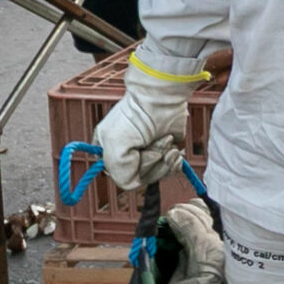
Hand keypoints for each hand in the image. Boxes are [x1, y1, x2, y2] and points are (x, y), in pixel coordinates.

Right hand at [92, 57, 196, 189]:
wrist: (161, 99)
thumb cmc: (135, 117)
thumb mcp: (114, 145)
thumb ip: (118, 171)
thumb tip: (134, 184)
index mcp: (109, 152)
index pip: (121, 178)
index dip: (132, 170)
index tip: (138, 153)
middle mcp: (128, 155)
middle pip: (141, 178)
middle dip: (151, 163)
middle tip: (154, 145)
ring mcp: (148, 153)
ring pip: (157, 175)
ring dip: (164, 161)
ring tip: (166, 142)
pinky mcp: (165, 151)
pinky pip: (171, 170)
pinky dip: (175, 162)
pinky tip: (175, 150)